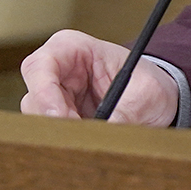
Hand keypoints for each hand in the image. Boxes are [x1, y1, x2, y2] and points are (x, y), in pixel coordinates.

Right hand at [20, 30, 179, 125]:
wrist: (156, 98)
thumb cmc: (150, 84)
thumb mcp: (147, 94)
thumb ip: (126, 111)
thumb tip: (107, 129)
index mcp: (71, 48)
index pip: (39, 66)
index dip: (44, 93)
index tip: (62, 117)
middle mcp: (55, 70)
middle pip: (34, 98)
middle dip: (56, 120)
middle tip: (82, 136)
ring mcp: (53, 95)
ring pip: (39, 120)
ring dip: (64, 132)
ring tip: (96, 136)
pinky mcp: (57, 117)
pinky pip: (51, 133)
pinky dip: (68, 140)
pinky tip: (90, 141)